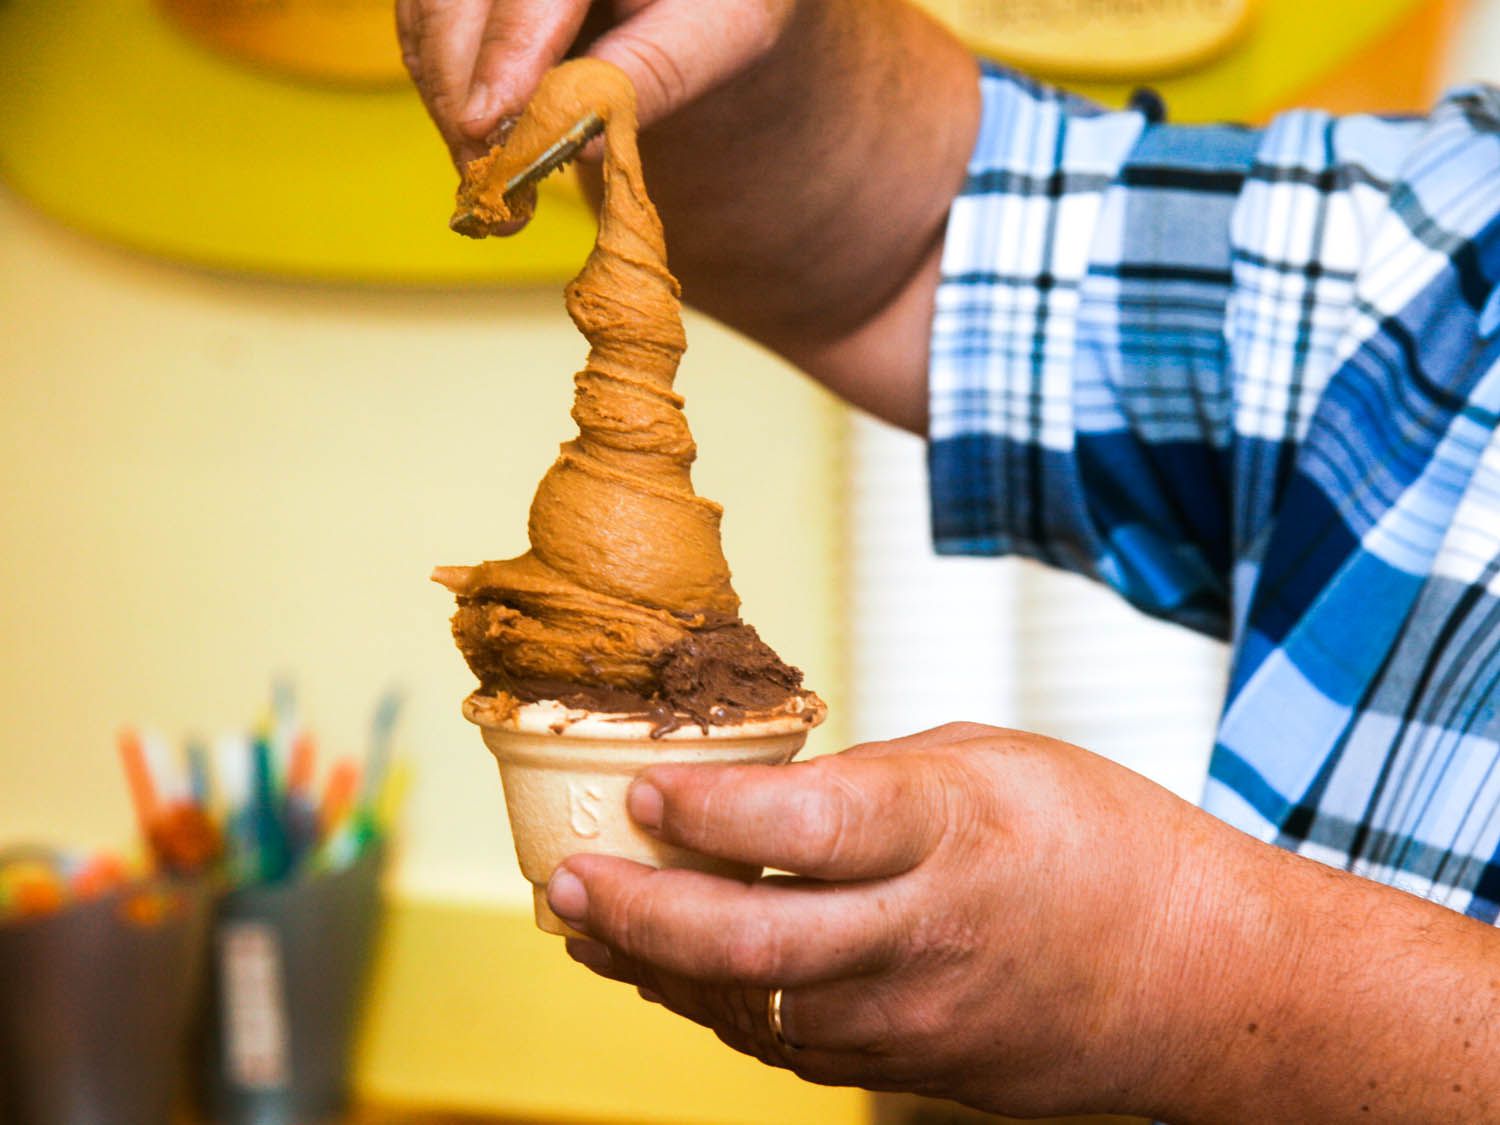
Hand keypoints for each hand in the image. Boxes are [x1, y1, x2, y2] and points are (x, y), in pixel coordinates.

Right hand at [396, 0, 796, 166]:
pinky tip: (480, 143)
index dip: (503, 55)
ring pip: (427, 16)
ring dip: (446, 103)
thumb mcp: (723, 37)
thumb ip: (655, 76)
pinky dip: (443, 91)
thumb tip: (581, 138)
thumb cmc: (728, 6)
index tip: (488, 126)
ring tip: (487, 176)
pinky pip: (423, 27)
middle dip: (461, 92)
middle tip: (486, 178)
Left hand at [544, 722, 1257, 1118]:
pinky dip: (720, 1008)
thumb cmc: (1104, 844)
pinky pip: (792, 1044)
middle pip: (751, 944)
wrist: (1203, 978)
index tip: (640, 788)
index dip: (706, 813)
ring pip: (753, 1008)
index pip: (804, 827)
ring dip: (656, 970)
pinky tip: (673, 973)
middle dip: (636, 917)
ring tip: (588, 929)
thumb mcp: (991, 761)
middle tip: (567, 882)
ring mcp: (919, 1018)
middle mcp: (926, 935)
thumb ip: (869, 781)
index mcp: (952, 830)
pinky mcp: (915, 1067)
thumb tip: (760, 795)